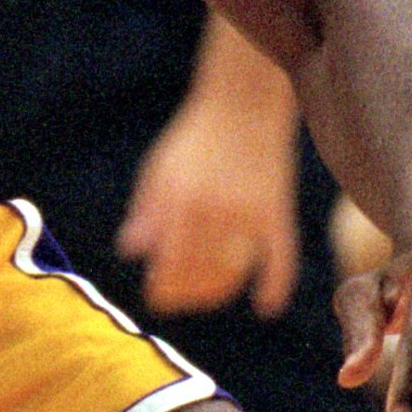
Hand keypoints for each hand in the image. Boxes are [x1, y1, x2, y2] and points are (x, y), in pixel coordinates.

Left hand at [117, 88, 299, 316]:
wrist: (245, 104)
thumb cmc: (196, 138)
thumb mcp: (160, 169)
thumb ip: (146, 211)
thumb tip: (130, 253)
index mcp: (178, 199)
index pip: (168, 264)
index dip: (162, 290)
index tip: (157, 299)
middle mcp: (214, 209)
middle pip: (199, 274)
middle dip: (186, 296)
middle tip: (178, 302)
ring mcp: (248, 212)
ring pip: (233, 273)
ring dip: (219, 294)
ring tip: (206, 299)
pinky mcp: (277, 211)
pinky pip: (281, 258)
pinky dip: (276, 285)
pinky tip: (265, 307)